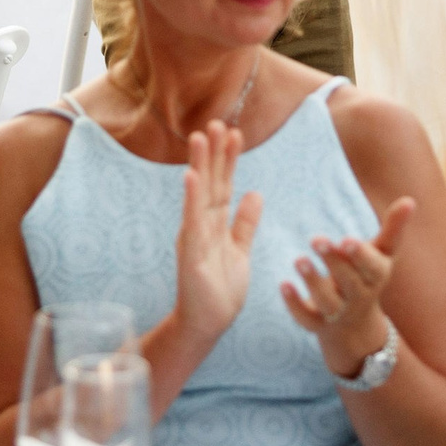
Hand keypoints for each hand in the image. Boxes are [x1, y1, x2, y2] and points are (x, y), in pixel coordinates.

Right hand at [171, 121, 261, 343]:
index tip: (235, 133)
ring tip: (201, 138)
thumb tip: (255, 193)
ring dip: (200, 166)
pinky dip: (192, 199)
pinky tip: (192, 177)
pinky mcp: (190, 253)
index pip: (223, 185)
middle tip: (217, 122)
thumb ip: (245, 223)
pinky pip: (192, 222)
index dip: (229, 160)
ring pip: (198, 195)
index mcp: (214, 223)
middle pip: (210, 182)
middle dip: (214, 153)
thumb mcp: (239, 250)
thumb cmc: (220, 289)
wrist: (207, 323)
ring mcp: (193, 237)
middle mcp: (200, 225)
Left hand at [282, 196, 414, 377]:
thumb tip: (409, 199)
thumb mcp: (383, 254)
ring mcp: (339, 313)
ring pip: (328, 302)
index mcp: (376, 277)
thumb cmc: (368, 276)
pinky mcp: (317, 323)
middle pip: (349, 283)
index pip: (372, 268)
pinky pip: (306, 318)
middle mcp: (359, 297)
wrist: (356, 325)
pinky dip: (294, 304)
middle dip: (333, 262)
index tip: (346, 239)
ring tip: (299, 260)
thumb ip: (393, 228)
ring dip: (313, 282)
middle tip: (316, 239)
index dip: (361, 256)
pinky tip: (283, 284)